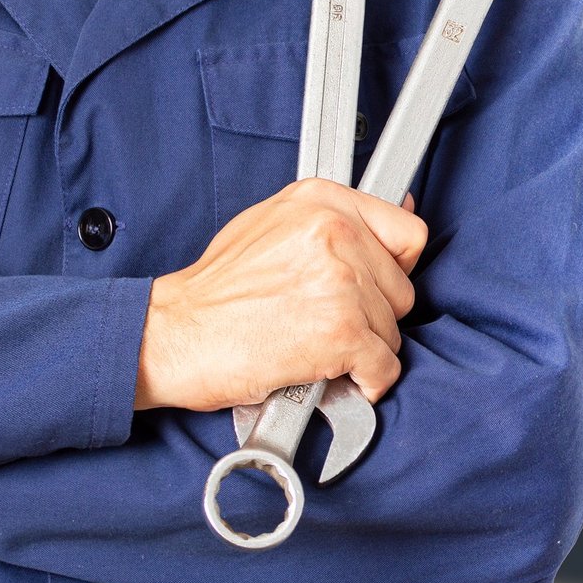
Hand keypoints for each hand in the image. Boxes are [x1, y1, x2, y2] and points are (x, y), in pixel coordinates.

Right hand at [137, 178, 425, 411]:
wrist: (174, 335)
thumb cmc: (215, 290)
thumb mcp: (272, 224)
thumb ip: (331, 219)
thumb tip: (394, 209)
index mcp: (322, 200)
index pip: (408, 233)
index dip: (394, 268)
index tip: (377, 284)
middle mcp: (337, 233)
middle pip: (401, 288)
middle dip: (374, 314)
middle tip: (331, 322)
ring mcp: (342, 282)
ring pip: (392, 330)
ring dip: (364, 348)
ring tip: (319, 346)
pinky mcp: (342, 332)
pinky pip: (384, 366)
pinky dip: (367, 381)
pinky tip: (338, 377)